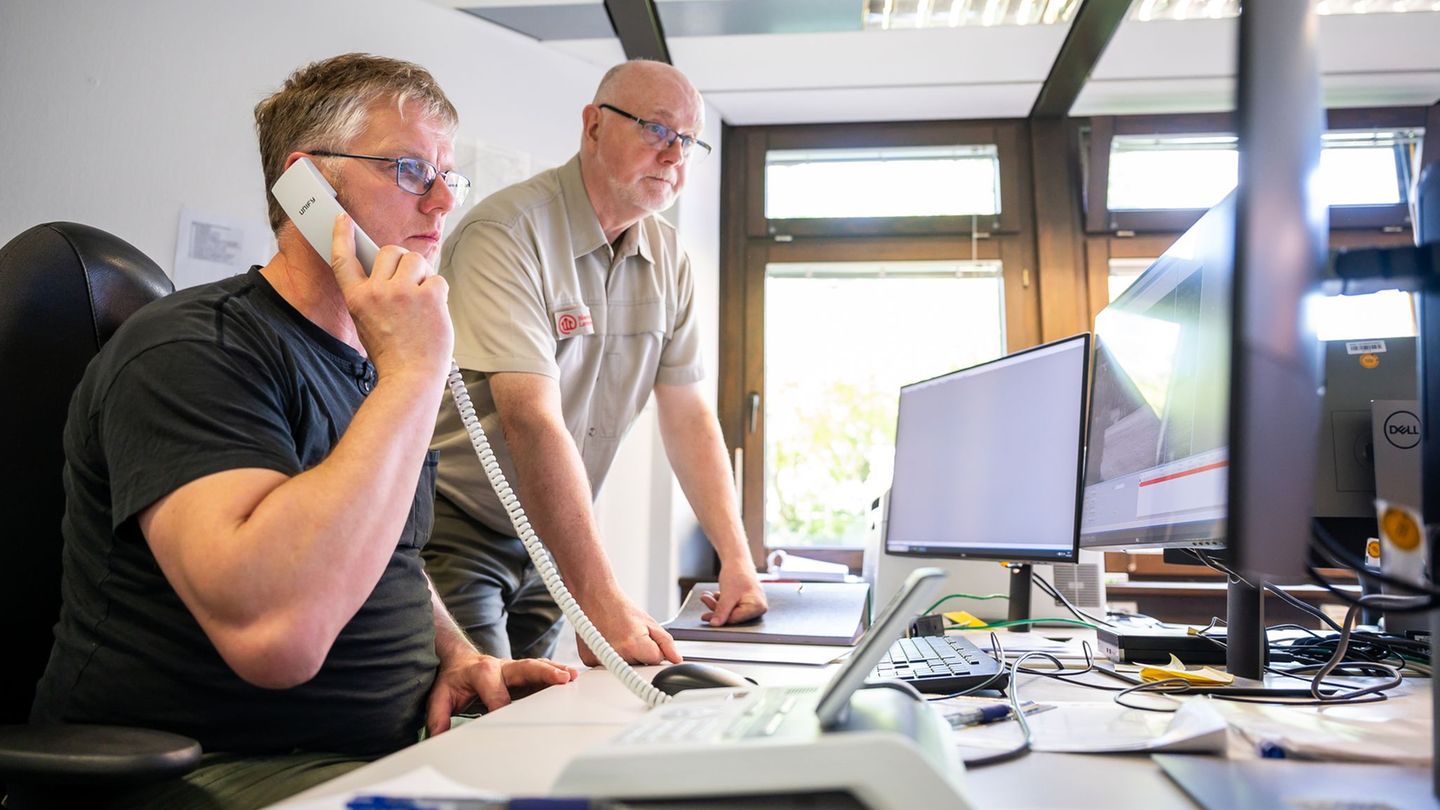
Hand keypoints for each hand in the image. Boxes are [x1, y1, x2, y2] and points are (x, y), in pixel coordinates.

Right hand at [329, 213, 452, 384]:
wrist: (410, 378)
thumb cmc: (393, 355)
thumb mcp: (368, 323)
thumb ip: (374, 296)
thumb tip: (390, 273)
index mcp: (357, 299)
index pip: (344, 259)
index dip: (342, 236)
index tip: (343, 220)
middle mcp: (376, 292)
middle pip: (390, 252)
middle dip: (402, 263)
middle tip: (408, 285)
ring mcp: (402, 292)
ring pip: (415, 260)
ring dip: (421, 275)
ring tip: (421, 302)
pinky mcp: (428, 295)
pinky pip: (437, 278)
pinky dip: (438, 292)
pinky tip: (433, 312)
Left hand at [424, 652, 576, 735]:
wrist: (457, 660)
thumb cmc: (452, 680)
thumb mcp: (440, 697)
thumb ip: (438, 717)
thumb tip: (438, 738)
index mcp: (481, 672)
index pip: (497, 693)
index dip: (502, 708)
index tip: (508, 719)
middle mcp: (501, 667)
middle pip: (525, 669)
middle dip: (544, 673)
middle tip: (562, 679)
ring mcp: (513, 669)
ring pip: (537, 667)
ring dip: (556, 671)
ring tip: (573, 676)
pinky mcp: (521, 674)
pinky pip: (540, 672)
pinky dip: (556, 673)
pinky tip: (571, 677)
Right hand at [574, 594, 680, 666]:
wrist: (596, 597)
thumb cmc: (621, 608)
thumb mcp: (649, 622)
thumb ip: (666, 643)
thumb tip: (676, 659)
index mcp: (633, 644)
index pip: (655, 661)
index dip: (654, 651)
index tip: (647, 641)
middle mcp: (616, 655)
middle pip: (639, 667)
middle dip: (640, 656)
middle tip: (631, 637)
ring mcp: (601, 659)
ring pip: (624, 668)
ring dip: (626, 659)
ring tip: (619, 639)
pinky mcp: (590, 661)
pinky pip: (608, 667)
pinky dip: (611, 659)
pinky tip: (609, 643)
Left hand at [700, 565, 767, 625]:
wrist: (737, 559)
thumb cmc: (737, 573)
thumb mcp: (727, 595)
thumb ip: (721, 612)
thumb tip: (715, 624)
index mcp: (758, 607)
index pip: (735, 619)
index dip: (719, 617)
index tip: (706, 616)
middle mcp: (758, 607)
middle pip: (732, 615)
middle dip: (716, 608)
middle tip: (705, 600)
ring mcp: (753, 603)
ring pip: (730, 610)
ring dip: (716, 604)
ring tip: (706, 596)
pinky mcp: (746, 600)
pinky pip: (732, 605)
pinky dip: (721, 601)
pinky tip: (714, 595)